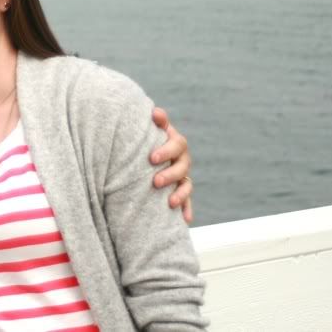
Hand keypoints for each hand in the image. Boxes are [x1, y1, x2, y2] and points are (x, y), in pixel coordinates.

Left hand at [150, 106, 193, 223]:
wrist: (145, 153)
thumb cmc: (145, 138)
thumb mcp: (148, 128)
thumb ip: (155, 121)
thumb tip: (155, 111)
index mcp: (173, 141)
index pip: (177, 143)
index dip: (167, 150)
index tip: (152, 159)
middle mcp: (181, 158)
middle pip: (182, 165)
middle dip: (170, 174)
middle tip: (156, 181)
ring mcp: (182, 174)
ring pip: (186, 184)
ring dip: (180, 194)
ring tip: (170, 202)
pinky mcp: (180, 190)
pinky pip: (187, 201)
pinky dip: (187, 209)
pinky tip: (186, 219)